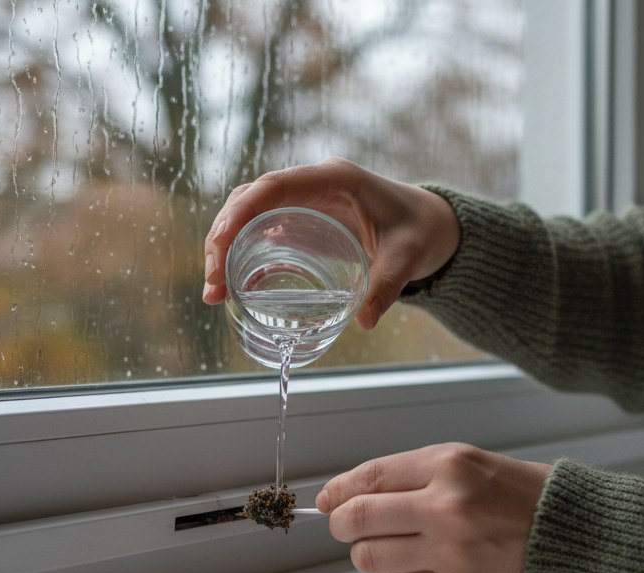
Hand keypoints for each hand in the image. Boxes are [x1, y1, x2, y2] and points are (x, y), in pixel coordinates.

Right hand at [202, 158, 459, 328]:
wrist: (430, 223)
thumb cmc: (420, 231)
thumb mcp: (408, 257)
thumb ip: (388, 286)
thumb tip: (364, 322)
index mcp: (333, 178)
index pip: (272, 185)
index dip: (239, 211)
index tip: (219, 245)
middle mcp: (311, 183)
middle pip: (248, 200)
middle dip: (221, 238)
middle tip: (213, 285)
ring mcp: (301, 199)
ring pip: (246, 213)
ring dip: (223, 247)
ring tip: (214, 291)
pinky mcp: (299, 219)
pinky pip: (258, 228)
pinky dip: (238, 253)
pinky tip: (229, 285)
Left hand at [317, 443, 551, 572]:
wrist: (574, 535)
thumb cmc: (522, 496)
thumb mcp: (468, 463)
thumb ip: (411, 476)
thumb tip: (348, 493)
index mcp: (449, 465)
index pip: (369, 478)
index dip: (338, 491)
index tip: (327, 500)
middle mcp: (446, 506)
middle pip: (359, 519)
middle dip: (341, 524)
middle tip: (346, 526)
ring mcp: (451, 551)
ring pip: (370, 558)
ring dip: (366, 553)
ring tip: (384, 546)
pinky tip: (408, 566)